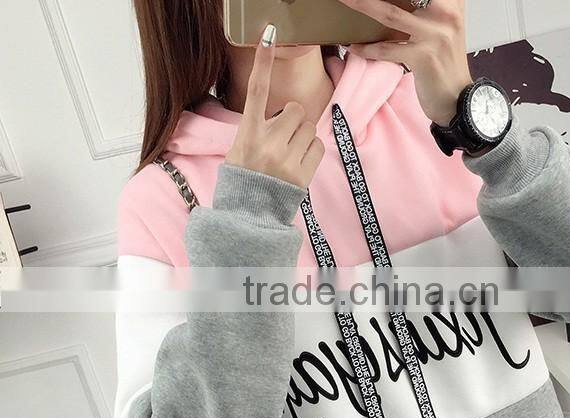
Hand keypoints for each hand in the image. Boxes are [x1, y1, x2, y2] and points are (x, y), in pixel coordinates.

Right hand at [225, 25, 324, 188]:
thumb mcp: (239, 151)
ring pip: (308, 127)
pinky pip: (317, 146)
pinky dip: (311, 151)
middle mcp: (267, 143)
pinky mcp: (302, 173)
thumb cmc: (245, 181)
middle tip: (283, 138)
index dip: (262, 62)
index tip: (268, 36)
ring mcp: (286, 159)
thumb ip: (257, 129)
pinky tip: (299, 163)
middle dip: (292, 120)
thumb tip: (281, 117)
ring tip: (289, 154)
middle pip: (295, 110)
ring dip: (303, 136)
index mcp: (247, 134)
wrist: (250, 216)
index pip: (256, 91)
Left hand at [338, 0, 472, 125]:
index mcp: (451, 4)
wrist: (458, 100)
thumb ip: (429, 11)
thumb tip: (398, 4)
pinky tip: (352, 47)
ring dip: (362, 6)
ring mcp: (435, 36)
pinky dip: (367, 49)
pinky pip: (387, 49)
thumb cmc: (446, 66)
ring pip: (390, 15)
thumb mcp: (443, 29)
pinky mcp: (423, 58)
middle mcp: (446, 15)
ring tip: (345, 0)